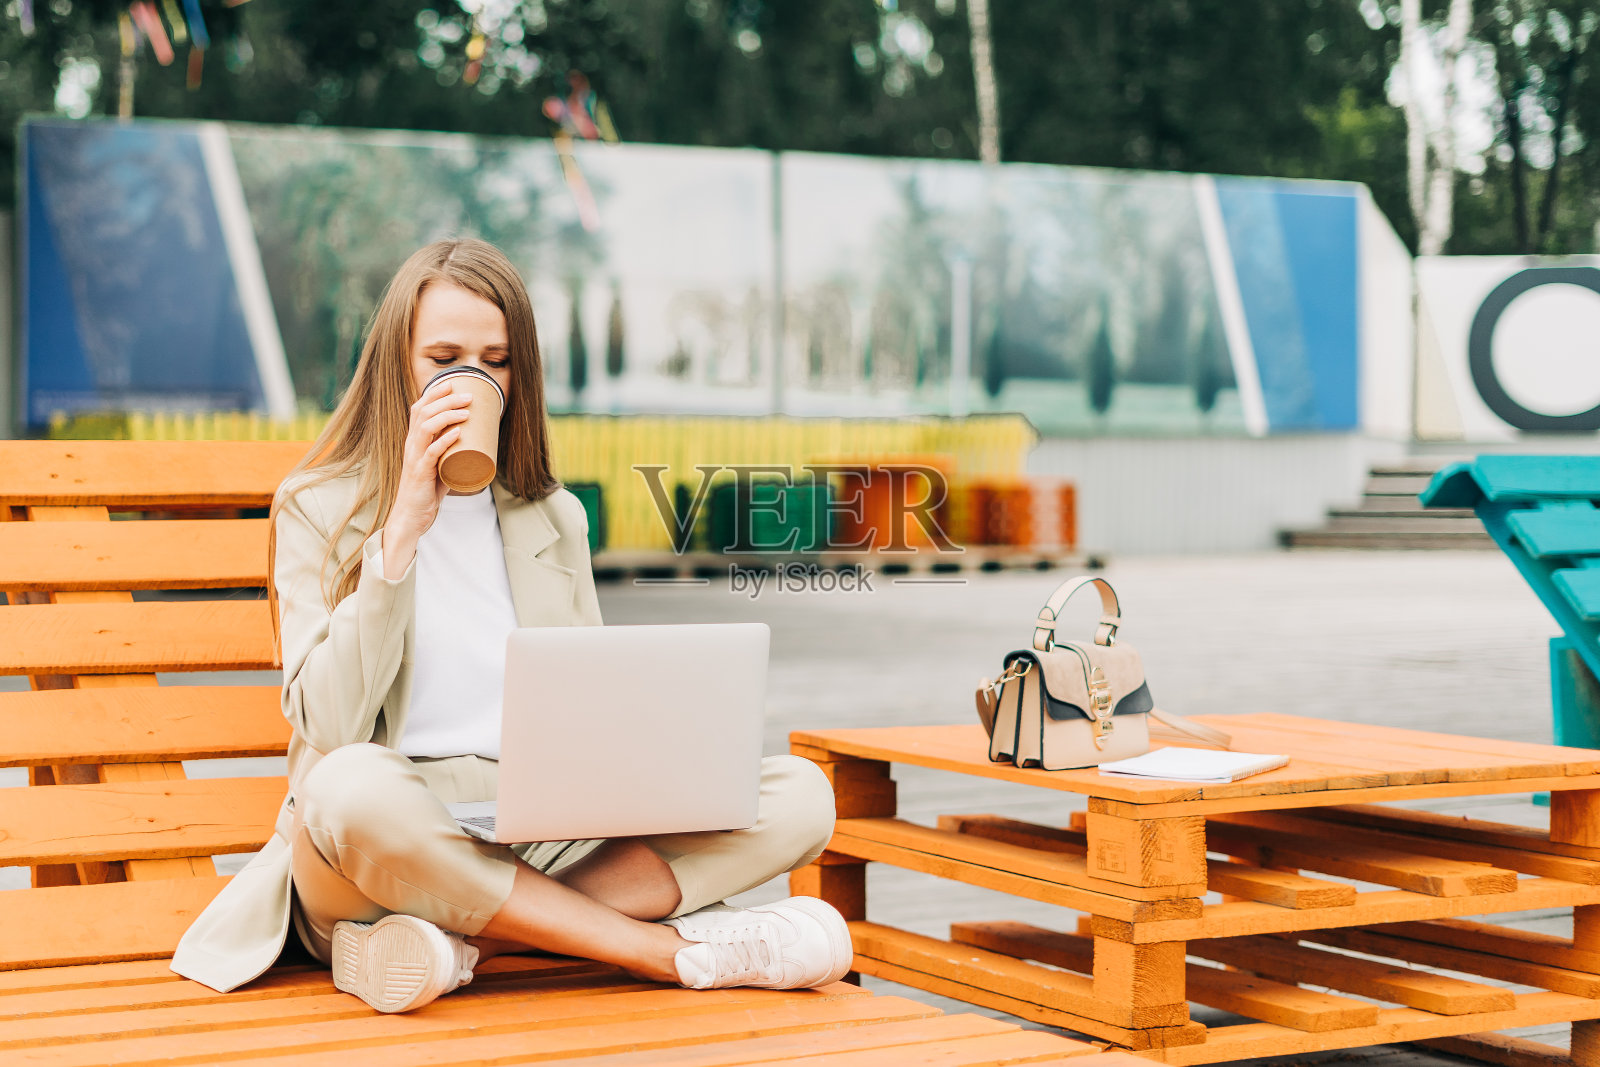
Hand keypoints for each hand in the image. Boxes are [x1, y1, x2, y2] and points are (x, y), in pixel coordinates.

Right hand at [381, 379, 472, 577]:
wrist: (411, 516)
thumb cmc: (426, 491)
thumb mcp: (438, 465)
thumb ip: (450, 452)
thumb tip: (474, 441)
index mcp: (414, 441)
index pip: (419, 409)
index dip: (434, 394)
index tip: (452, 383)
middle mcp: (411, 446)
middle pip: (423, 413)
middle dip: (446, 400)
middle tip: (469, 396)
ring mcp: (414, 459)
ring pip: (425, 428)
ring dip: (447, 416)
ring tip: (467, 411)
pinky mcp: (420, 474)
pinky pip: (431, 453)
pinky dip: (444, 441)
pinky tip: (457, 433)